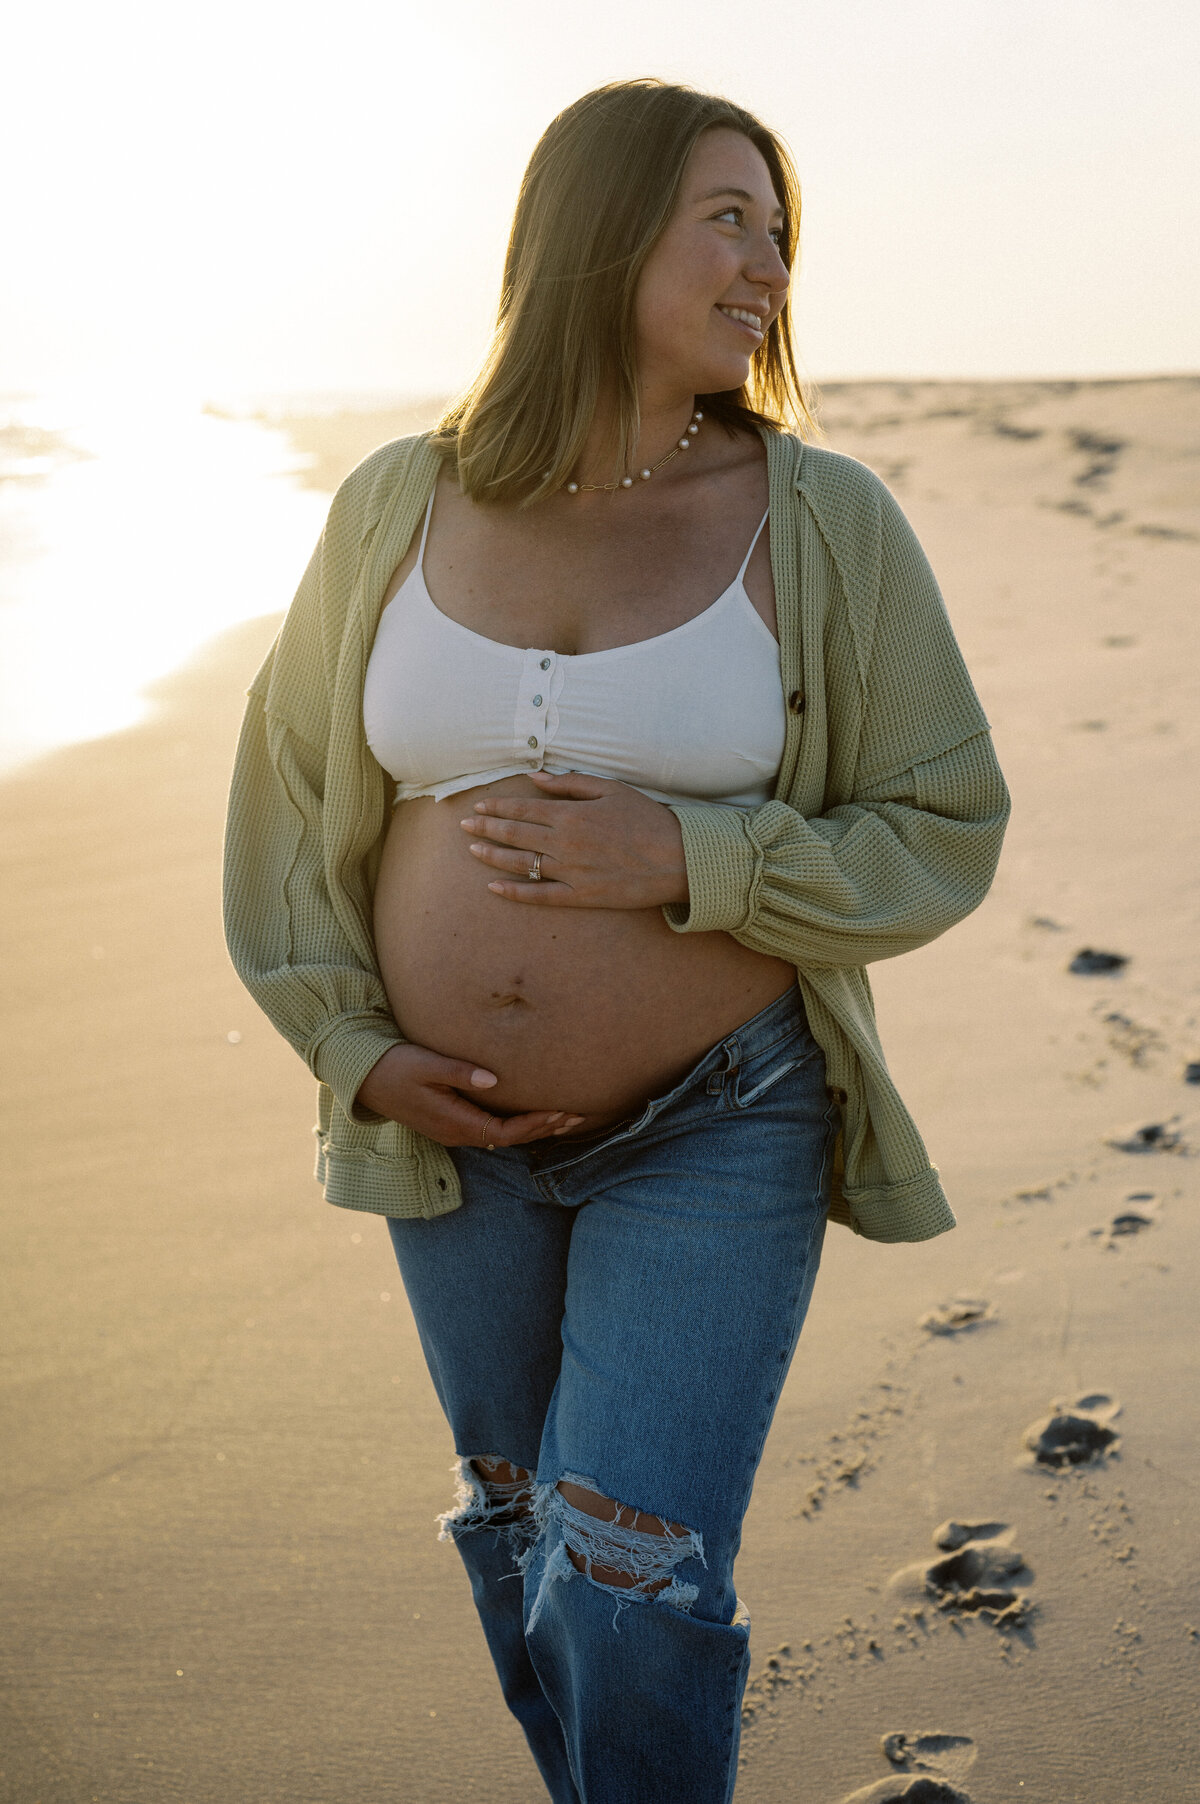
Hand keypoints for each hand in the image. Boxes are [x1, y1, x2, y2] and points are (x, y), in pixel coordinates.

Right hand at [355, 1044, 584, 1147]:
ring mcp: (452, 1129)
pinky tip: (528, 1112)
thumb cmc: (394, 1066)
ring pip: (501, 1136)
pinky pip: (490, 1128)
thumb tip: (495, 1080)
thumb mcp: (426, 1064)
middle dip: (544, 1129)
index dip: (537, 1125)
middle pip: (509, 1139)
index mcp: (453, 1123)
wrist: (362, 1077)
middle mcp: (456, 1133)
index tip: (563, 1112)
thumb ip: (460, 1072)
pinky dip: (514, 1122)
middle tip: (578, 1116)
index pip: (505, 1133)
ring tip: (563, 1116)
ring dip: (532, 1127)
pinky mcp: (448, 1120)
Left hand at [460, 770, 688, 908]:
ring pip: (520, 863)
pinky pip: (540, 895)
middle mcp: (565, 843)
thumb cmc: (648, 820)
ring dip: (492, 856)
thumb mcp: (611, 790)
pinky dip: (514, 892)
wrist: (679, 858)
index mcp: (571, 814)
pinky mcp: (581, 896)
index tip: (479, 804)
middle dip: (486, 827)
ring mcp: (571, 872)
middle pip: (515, 833)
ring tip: (472, 849)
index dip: (497, 806)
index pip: (523, 808)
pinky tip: (494, 888)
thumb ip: (570, 783)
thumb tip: (535, 778)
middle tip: (464, 824)